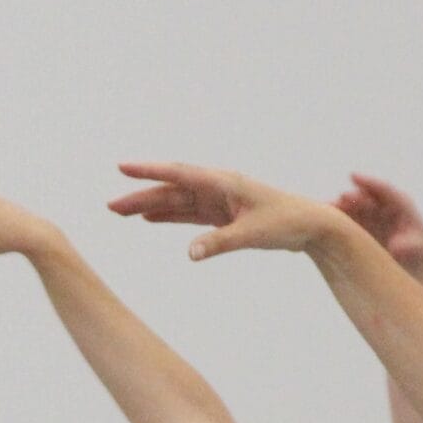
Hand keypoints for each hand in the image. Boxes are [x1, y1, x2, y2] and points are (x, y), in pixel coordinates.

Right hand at [106, 162, 347, 260]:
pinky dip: (168, 217)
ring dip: (148, 206)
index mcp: (223, 183)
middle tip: (109, 205)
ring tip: (119, 211)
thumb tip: (190, 254)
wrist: (313, 226)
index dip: (149, 172)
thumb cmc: (287, 223)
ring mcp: (219, 201)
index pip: (179, 175)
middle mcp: (217, 188)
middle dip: (139, 195)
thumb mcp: (253, 234)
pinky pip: (188, 215)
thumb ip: (219, 243)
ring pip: (176, 202)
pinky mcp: (223, 216)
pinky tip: (148, 219)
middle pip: (170, 190)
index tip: (122, 168)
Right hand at [331, 175, 422, 289]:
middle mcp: (383, 211)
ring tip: (324, 214)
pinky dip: (332, 225)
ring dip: (337, 211)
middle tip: (338, 201)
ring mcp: (367, 223)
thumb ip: (411, 247)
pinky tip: (317, 227)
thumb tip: (396, 247)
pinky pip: (342, 226)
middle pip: (364, 199)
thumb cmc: (421, 265)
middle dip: (351, 198)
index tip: (353, 177)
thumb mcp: (420, 254)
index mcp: (402, 209)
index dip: (369, 183)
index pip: (385, 191)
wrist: (411, 282)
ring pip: (350, 212)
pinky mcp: (355, 236)